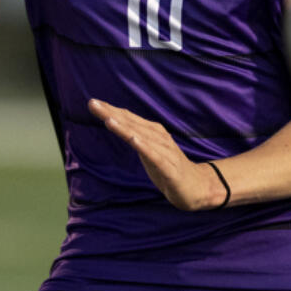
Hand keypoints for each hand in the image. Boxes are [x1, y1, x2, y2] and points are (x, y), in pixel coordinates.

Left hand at [88, 98, 226, 210]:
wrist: (197, 187)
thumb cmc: (168, 167)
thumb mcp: (147, 149)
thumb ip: (133, 135)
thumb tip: (113, 121)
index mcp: (152, 132)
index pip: (128, 118)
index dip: (111, 110)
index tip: (93, 103)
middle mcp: (159, 137)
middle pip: (131, 124)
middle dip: (112, 114)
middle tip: (93, 104)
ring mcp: (165, 152)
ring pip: (141, 137)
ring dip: (125, 128)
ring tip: (108, 120)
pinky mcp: (170, 168)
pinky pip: (156, 156)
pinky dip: (145, 147)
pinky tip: (134, 140)